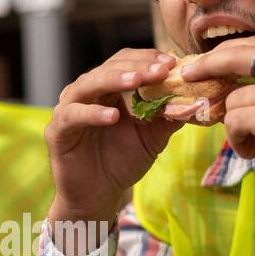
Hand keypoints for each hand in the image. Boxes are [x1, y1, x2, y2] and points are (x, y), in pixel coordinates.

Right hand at [45, 49, 185, 230]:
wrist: (98, 196)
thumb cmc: (121, 163)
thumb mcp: (152, 138)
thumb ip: (168, 118)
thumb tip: (196, 101)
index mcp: (106, 89)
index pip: (125, 62)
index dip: (147, 59)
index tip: (172, 62)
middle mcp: (85, 93)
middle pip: (109, 68)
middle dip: (137, 67)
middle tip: (162, 69)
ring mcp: (68, 109)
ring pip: (88, 85)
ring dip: (114, 80)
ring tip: (138, 81)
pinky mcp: (57, 131)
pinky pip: (73, 115)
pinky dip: (92, 113)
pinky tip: (113, 115)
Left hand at [179, 37, 254, 218]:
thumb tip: (228, 84)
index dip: (225, 51)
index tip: (203, 61)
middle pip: (236, 55)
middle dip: (207, 66)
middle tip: (188, 77)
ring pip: (232, 100)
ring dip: (235, 126)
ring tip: (253, 143)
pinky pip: (233, 122)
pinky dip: (237, 141)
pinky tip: (254, 151)